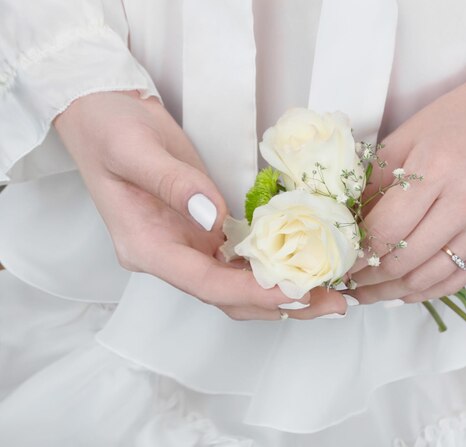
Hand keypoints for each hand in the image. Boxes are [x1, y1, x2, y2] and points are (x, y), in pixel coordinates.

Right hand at [55, 91, 347, 319]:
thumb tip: (214, 218)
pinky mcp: (203, 233)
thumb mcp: (134, 149)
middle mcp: (168, 257)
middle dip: (279, 304)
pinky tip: (304, 267)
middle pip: (227, 297)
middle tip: (331, 303)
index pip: (203, 283)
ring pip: (237, 285)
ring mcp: (187, 247)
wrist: (104, 115)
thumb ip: (174, 184)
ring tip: (330, 292)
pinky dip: (272, 268)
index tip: (295, 291)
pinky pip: (240, 262)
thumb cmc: (111, 130)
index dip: (251, 292)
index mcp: (146, 247)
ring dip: (282, 292)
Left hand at [349, 76, 465, 303]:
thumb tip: (349, 224)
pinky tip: (405, 291)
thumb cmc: (457, 120)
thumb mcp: (405, 138)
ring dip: (393, 292)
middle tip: (350, 281)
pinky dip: (428, 291)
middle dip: (370, 278)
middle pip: (405, 260)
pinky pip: (459, 279)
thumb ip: (374, 182)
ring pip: (430, 278)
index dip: (358, 254)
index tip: (340, 261)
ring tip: (371, 293)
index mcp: (437, 169)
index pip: (386, 230)